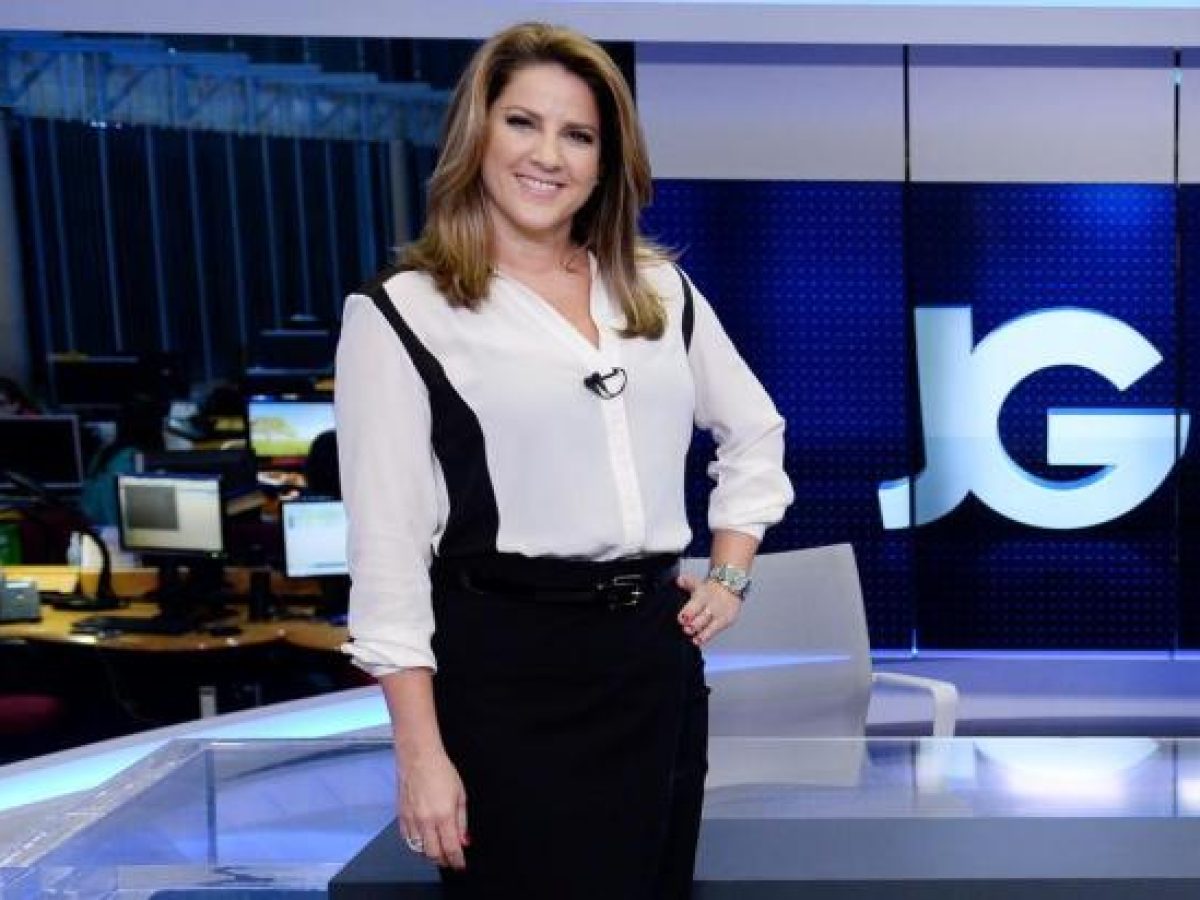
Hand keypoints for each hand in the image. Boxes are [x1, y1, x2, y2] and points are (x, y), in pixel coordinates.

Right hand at [399, 749, 468, 869]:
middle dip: (444, 861)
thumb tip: (463, 840)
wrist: (418, 758)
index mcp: (444, 815)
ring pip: (419, 850)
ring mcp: (411, 820)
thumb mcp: (460, 794)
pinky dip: (417, 845)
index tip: (460, 864)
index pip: (451, 848)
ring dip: (430, 854)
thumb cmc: (441, 771)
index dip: (457, 861)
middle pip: (433, 854)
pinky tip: (424, 841)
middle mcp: (426, 821)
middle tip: (450, 860)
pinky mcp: (401, 817)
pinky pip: (408, 840)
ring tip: (438, 851)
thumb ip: (462, 821)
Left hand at [676, 572, 741, 646]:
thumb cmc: (710, 590)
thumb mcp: (698, 584)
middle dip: (694, 625)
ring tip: (694, 638)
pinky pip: (715, 631)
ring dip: (701, 633)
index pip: (696, 605)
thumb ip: (688, 583)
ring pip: (711, 626)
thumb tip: (679, 580)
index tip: (682, 619)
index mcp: (704, 595)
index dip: (688, 612)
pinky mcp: (726, 621)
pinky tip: (699, 641)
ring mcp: (720, 615)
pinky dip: (706, 637)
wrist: (731, 587)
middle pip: (703, 617)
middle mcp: (713, 605)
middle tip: (687, 629)